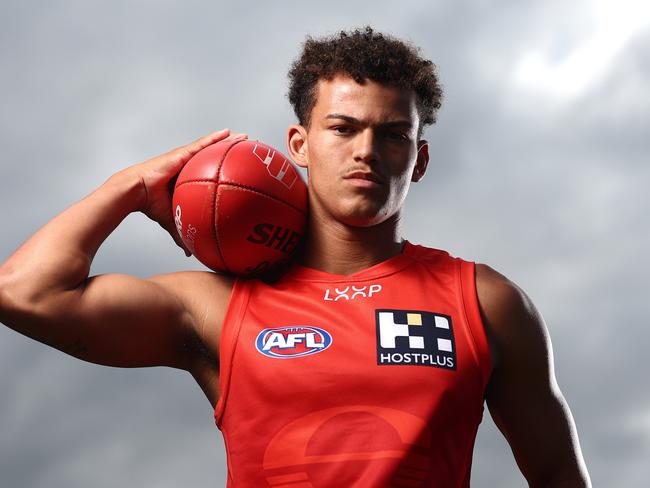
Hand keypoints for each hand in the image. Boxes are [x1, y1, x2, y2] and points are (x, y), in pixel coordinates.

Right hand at [127, 129, 247, 255]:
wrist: (136, 193)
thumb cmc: (152, 206)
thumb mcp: (173, 221)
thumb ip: (183, 234)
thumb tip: (190, 253)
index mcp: (189, 180)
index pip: (212, 174)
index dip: (226, 171)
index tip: (242, 171)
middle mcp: (190, 167)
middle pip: (216, 157)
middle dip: (233, 153)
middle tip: (250, 151)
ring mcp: (186, 158)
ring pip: (212, 147)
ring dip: (229, 141)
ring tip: (246, 137)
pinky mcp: (182, 153)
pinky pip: (203, 144)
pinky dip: (216, 138)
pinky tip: (228, 132)